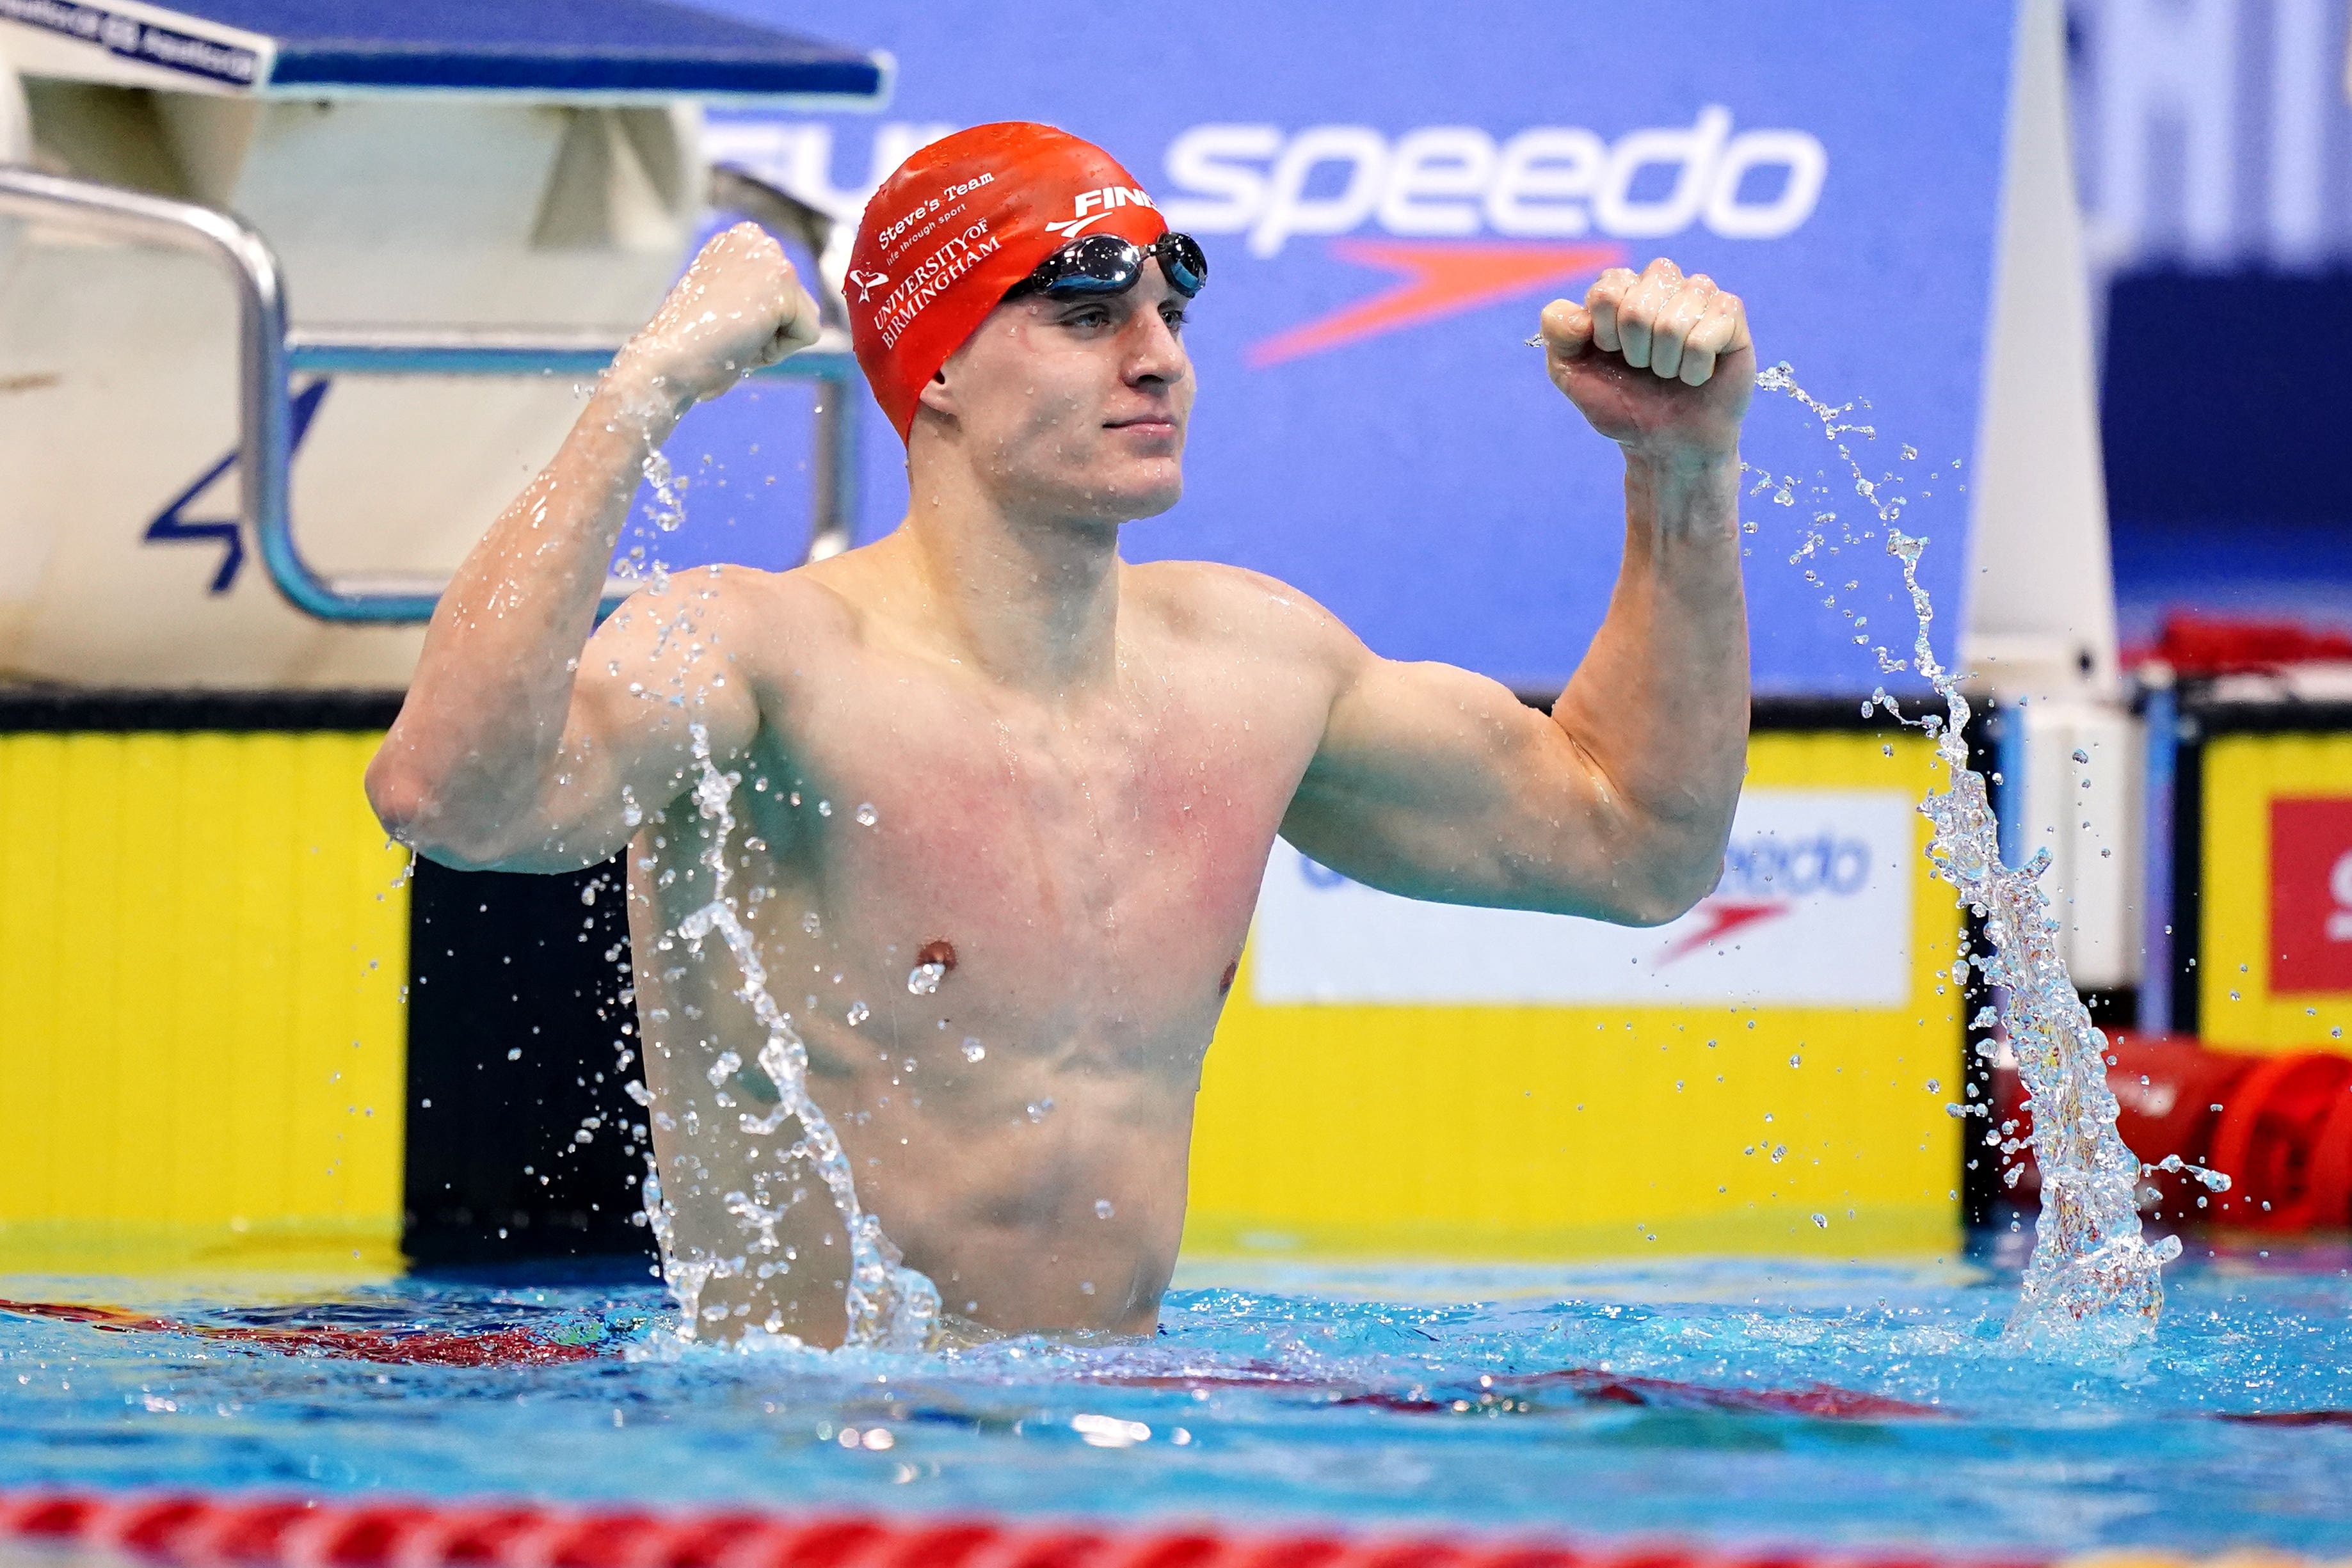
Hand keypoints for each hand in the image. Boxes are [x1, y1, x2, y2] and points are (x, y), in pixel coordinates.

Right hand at [617, 223, 822, 413]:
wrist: (668, 359)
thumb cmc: (690, 341)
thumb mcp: (725, 302)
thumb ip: (752, 294)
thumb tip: (780, 310)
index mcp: (739, 240)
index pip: (781, 293)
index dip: (758, 322)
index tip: (722, 322)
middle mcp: (756, 238)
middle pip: (798, 304)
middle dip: (770, 330)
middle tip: (728, 332)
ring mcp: (771, 256)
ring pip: (805, 319)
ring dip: (774, 341)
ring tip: (735, 336)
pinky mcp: (783, 283)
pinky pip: (808, 334)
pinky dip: (779, 351)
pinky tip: (745, 340)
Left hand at [1539, 257, 1751, 466]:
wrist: (1664, 445)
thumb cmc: (1621, 403)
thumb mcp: (1571, 373)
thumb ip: (1557, 333)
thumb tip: (1580, 315)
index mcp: (1622, 287)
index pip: (1606, 290)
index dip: (1606, 334)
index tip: (1613, 355)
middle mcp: (1661, 282)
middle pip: (1637, 305)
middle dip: (1635, 352)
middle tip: (1644, 368)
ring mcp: (1699, 294)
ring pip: (1673, 322)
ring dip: (1665, 363)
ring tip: (1670, 373)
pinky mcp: (1731, 315)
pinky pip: (1706, 335)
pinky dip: (1695, 369)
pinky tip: (1698, 375)